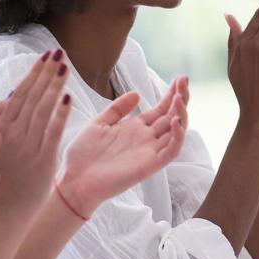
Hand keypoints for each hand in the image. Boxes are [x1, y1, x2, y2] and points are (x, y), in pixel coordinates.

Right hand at [0, 50, 71, 215]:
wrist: (4, 211)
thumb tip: (0, 103)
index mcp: (0, 128)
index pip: (19, 94)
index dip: (33, 74)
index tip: (44, 57)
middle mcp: (12, 133)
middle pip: (32, 97)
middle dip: (46, 73)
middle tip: (58, 52)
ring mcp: (27, 146)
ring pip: (43, 110)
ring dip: (54, 86)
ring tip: (65, 67)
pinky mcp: (42, 160)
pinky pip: (52, 133)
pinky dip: (60, 115)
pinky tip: (68, 98)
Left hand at [58, 77, 189, 214]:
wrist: (73, 180)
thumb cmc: (83, 155)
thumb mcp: (99, 123)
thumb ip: (118, 109)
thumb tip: (137, 92)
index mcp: (135, 128)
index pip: (160, 109)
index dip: (171, 94)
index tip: (180, 78)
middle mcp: (146, 139)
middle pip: (172, 116)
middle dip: (180, 97)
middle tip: (184, 80)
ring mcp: (149, 152)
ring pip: (176, 131)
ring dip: (181, 113)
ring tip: (179, 97)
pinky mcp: (149, 165)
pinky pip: (171, 151)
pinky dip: (177, 136)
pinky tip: (175, 121)